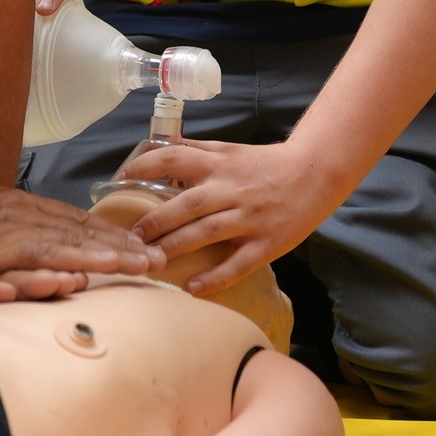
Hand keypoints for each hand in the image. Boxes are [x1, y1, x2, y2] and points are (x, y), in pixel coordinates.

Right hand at [0, 183, 163, 301]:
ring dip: (110, 251)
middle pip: (83, 229)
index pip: (73, 222)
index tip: (138, 246)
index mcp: (19, 208)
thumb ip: (5, 232)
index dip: (107, 234)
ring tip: (143, 264)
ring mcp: (13, 226)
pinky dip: (75, 256)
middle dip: (122, 243)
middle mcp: (23, 213)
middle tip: (157, 258)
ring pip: (73, 239)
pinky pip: (45, 252)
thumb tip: (30, 242)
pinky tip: (99, 267)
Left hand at [116, 140, 341, 293]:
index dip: (144, 167)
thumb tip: (156, 148)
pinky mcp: (267, 242)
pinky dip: (215, 277)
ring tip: (149, 262)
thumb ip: (196, 152)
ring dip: (175, 248)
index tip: (120, 180)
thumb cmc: (266, 164)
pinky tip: (192, 288)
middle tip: (129, 239)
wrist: (315, 173)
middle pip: (185, 206)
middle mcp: (231, 189)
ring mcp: (249, 217)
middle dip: (154, 223)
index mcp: (218, 165)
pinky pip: (237, 263)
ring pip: (206, 234)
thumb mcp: (229, 151)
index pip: (173, 160)